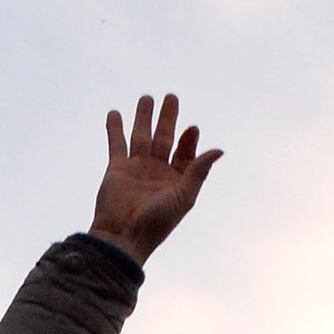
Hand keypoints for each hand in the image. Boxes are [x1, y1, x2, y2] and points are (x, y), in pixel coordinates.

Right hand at [91, 93, 223, 262]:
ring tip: (146, 97)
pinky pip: (116, 144)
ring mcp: (136, 168)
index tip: (191, 128)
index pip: (186, 153)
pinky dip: (114, 129)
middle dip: (168, 118)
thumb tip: (219, 149)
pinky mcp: (116, 169)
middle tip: (172, 97)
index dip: (189, 140)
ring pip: (141, 136)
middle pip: (164, 138)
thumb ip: (199, 171)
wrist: (123, 236)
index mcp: (176, 180)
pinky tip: (114, 113)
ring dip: (143, 117)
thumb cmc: (157, 222)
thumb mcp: (183, 197)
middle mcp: (157, 171)